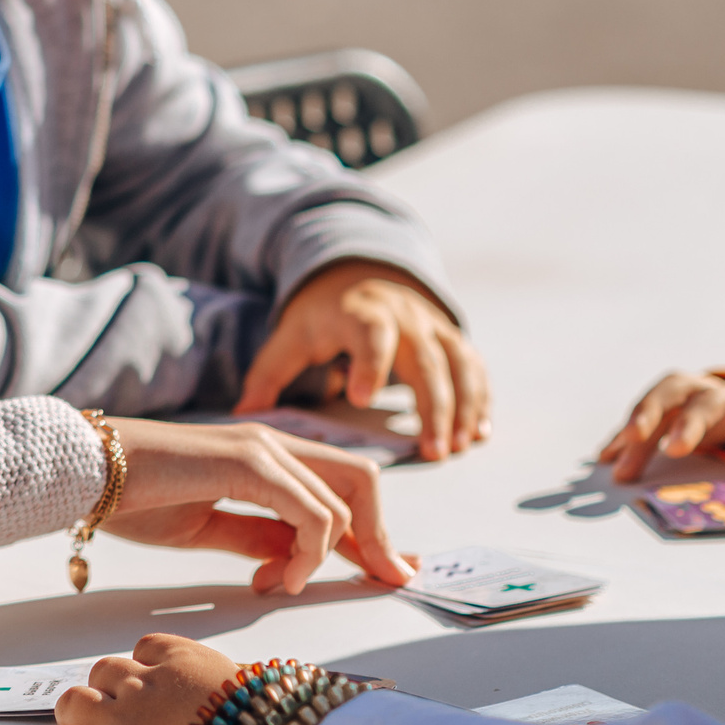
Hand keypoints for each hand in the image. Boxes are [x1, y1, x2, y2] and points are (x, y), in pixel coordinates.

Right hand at [37, 635, 239, 724]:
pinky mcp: (181, 656)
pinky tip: (158, 671)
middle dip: (75, 713)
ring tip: (128, 695)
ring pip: (104, 670)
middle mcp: (123, 721)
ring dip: (109, 684)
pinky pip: (145, 646)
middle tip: (90, 721)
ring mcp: (149, 683)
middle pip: (72, 704)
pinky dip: (147, 656)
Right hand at [103, 417, 411, 594]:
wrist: (84, 470)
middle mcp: (271, 442)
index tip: (384, 570)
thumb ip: (256, 537)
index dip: (372, 530)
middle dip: (380, 538)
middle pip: (362, 482)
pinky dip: (308, 553)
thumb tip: (296, 559)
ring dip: (327, 557)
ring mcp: (263, 448)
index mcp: (262, 454)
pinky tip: (280, 577)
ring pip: (343, 502)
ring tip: (285, 585)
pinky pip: (311, 514)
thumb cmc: (131, 495)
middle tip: (383, 579)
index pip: (340, 484)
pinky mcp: (249, 462)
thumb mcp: (207, 527)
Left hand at [237, 260, 489, 461]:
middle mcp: (404, 317)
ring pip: (459, 364)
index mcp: (360, 313)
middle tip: (431, 451)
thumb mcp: (291, 335)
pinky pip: (474, 367)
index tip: (361, 399)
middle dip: (431, 406)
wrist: (360, 272)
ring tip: (457, 447)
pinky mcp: (452, 338)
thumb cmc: (322, 315)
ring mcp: (433, 326)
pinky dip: (481, 399)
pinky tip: (479, 432)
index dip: (369, 364)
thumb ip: (269, 373)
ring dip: (463, 407)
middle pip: (425, 359)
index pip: (370, 335)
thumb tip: (243, 414)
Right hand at [598, 371, 724, 481]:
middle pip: (672, 392)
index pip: (713, 401)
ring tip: (611, 461)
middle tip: (629, 446)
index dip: (693, 422)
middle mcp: (709, 388)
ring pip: (651, 403)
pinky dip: (624, 435)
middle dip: (648, 416)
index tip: (675, 450)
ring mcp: (689, 397)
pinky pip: (644, 419)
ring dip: (629, 429)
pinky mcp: (674, 412)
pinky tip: (607, 456)